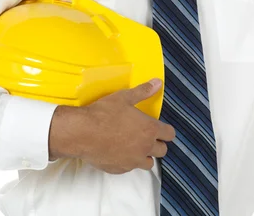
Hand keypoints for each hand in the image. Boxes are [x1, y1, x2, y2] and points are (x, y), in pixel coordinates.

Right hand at [48, 79, 175, 173]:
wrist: (83, 133)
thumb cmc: (105, 113)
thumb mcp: (124, 97)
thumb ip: (143, 91)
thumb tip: (157, 83)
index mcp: (150, 130)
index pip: (169, 135)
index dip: (166, 130)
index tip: (160, 127)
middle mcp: (145, 148)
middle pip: (162, 151)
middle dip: (157, 143)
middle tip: (146, 135)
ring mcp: (133, 161)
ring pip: (148, 163)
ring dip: (145, 155)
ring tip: (135, 146)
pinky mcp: (120, 169)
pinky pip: (130, 168)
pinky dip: (128, 161)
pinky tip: (119, 152)